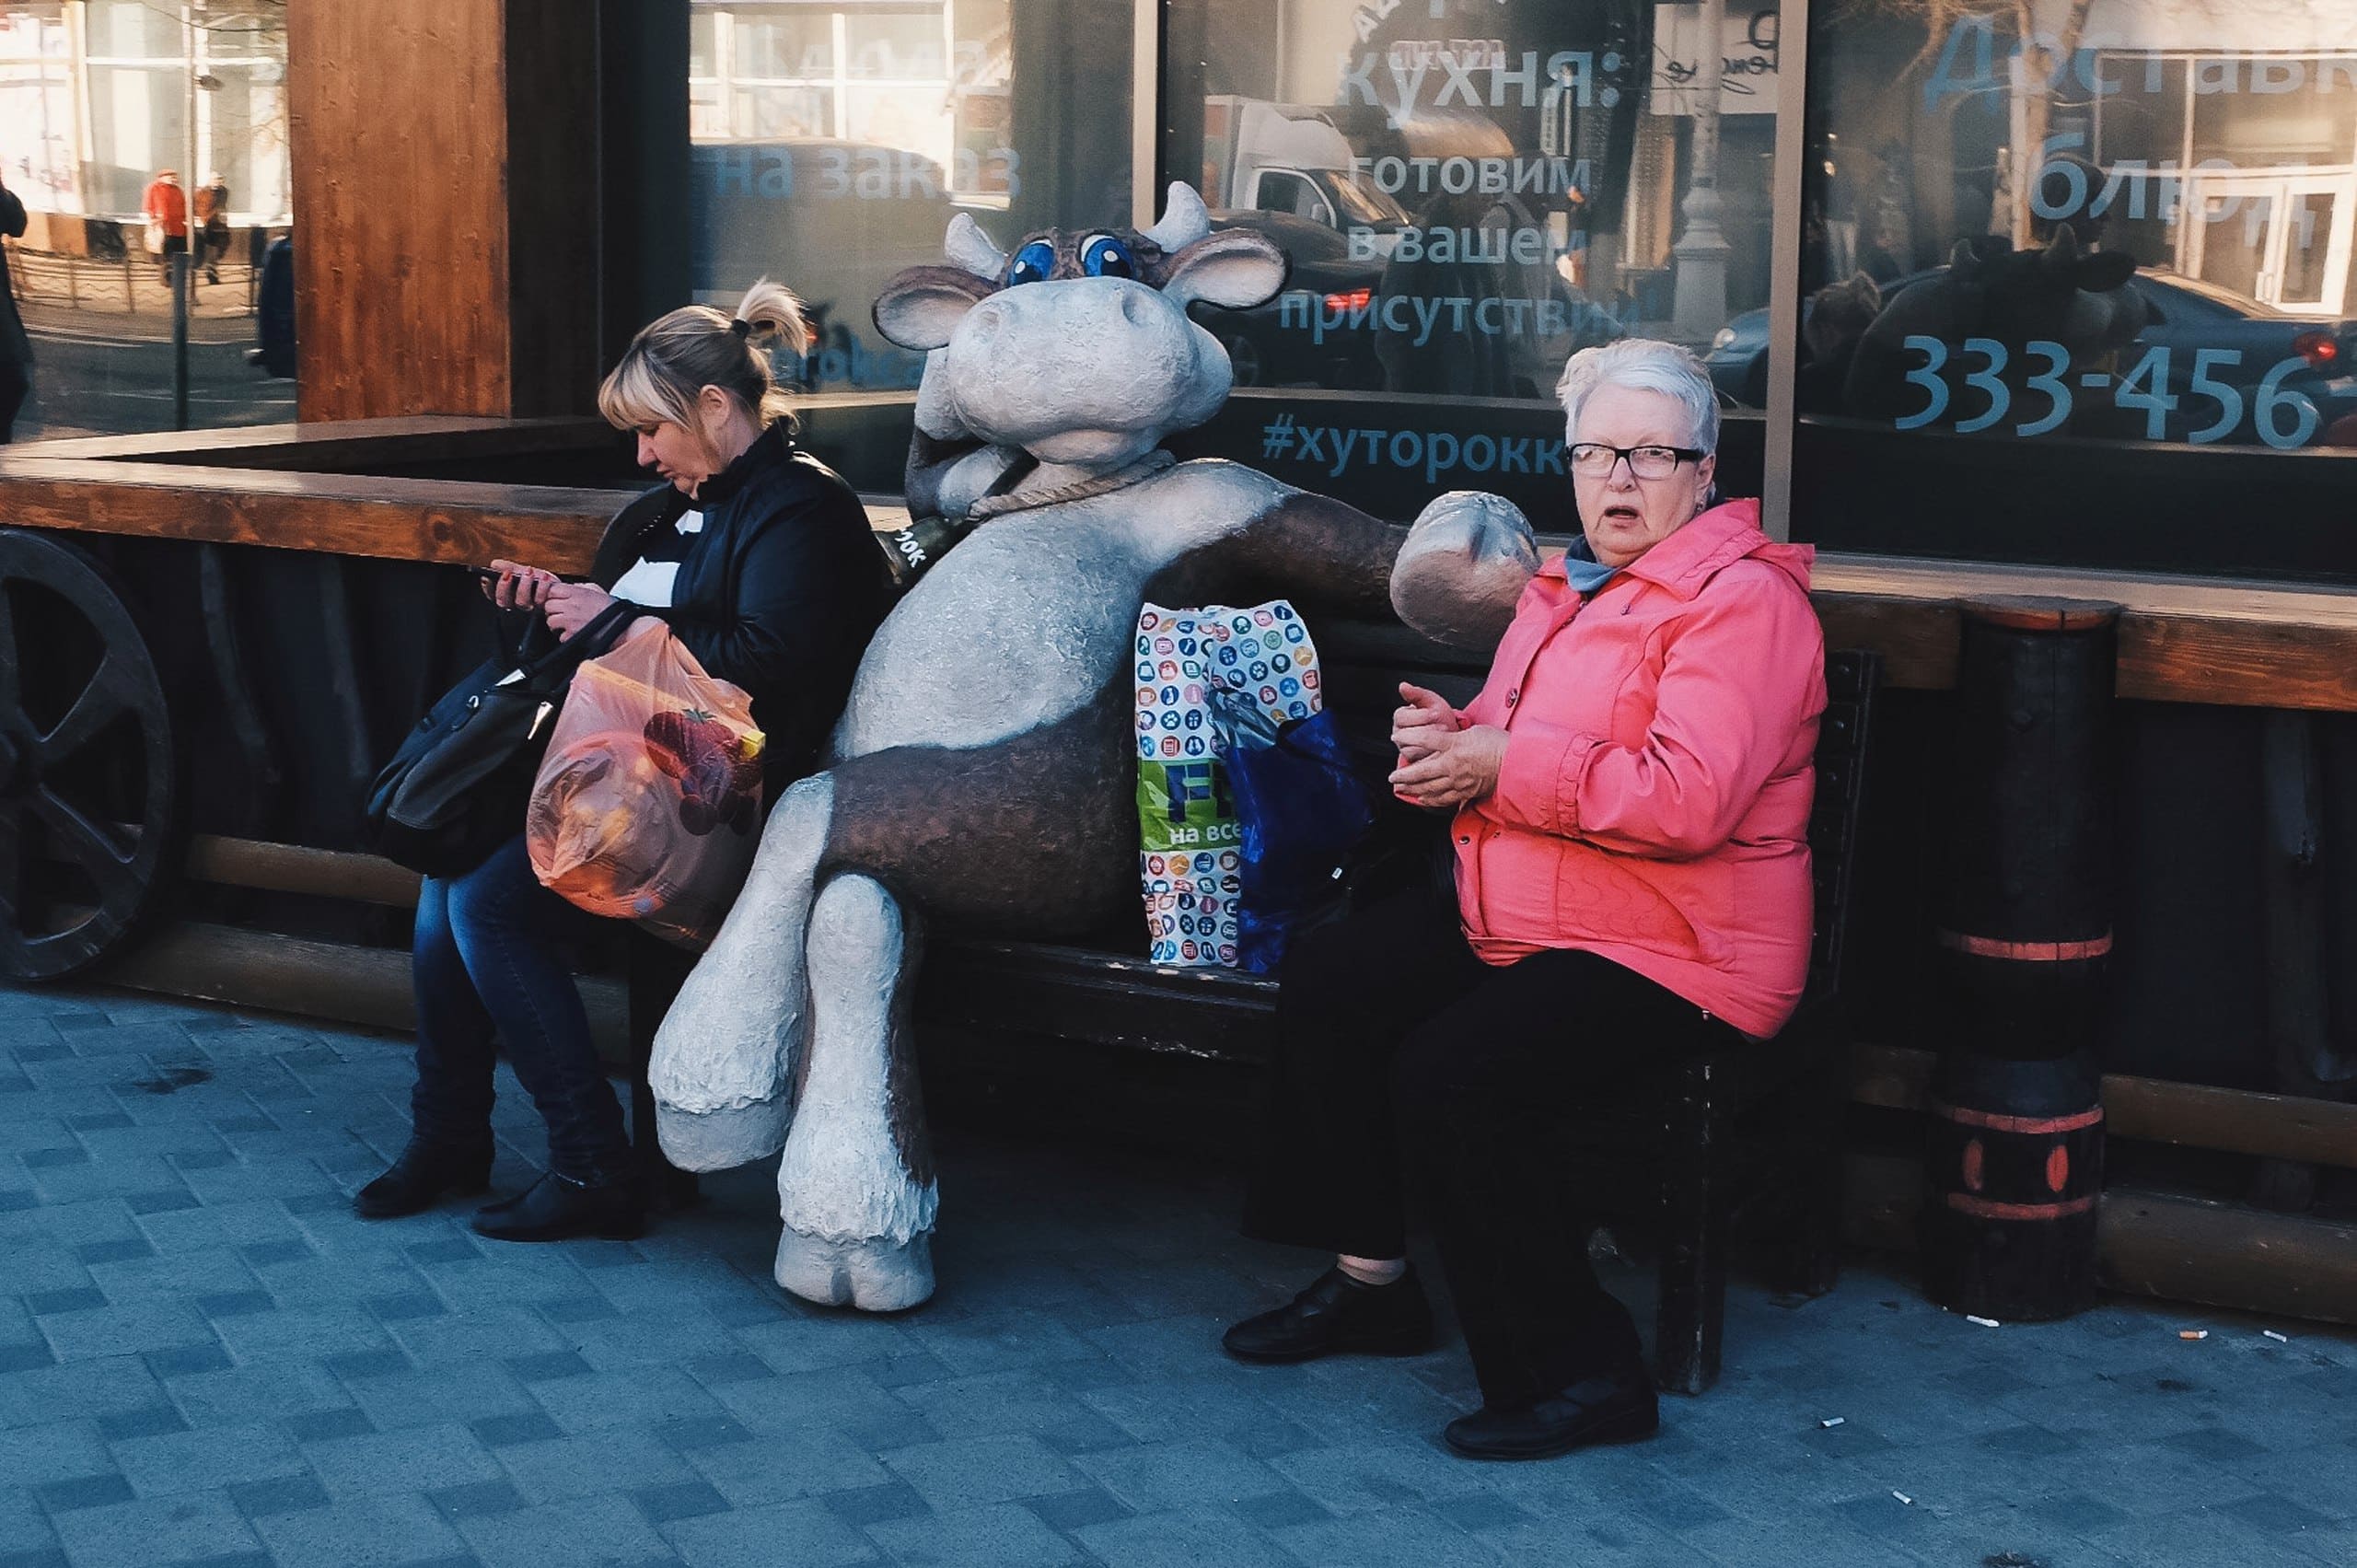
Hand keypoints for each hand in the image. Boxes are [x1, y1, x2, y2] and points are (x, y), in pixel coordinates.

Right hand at [482, 559, 557, 611]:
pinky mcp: (544, 611)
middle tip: (509, 573)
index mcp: (510, 597)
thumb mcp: (527, 574)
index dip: (488, 588)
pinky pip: (540, 602)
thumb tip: (495, 564)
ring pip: (521, 603)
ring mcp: (530, 610)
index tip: (487, 577)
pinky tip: (544, 577)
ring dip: (524, 585)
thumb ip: (512, 568)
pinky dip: (542, 588)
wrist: (566, 592)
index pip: (493, 595)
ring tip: (530, 571)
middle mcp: (517, 607)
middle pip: (503, 602)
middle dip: (504, 587)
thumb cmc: (544, 584)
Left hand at [541, 581, 616, 641]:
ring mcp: (571, 620)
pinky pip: (560, 636)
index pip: (552, 590)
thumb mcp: (598, 591)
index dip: (552, 595)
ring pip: (550, 621)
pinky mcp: (573, 634)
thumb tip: (572, 586)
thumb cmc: (614, 610)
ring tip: (566, 625)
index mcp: (578, 593)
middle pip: (548, 605)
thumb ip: (583, 587)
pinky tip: (574, 634)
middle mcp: (572, 605)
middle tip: (561, 614)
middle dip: (553, 610)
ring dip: (556, 624)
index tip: (557, 600)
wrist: (624, 627)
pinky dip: (565, 637)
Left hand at [1390, 722, 1506, 810]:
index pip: (1424, 740)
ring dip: (1411, 788)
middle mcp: (1452, 764)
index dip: (1407, 738)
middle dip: (1403, 774)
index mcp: (1454, 745)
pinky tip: (1422, 799)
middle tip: (1391, 776)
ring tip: (1400, 788)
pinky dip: (1430, 800)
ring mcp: (1458, 781)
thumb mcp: (1474, 731)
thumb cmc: (1499, 744)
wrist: (1516, 764)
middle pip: (1420, 770)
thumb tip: (1442, 740)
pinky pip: (1443, 799)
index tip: (1396, 738)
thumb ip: (1454, 736)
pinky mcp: (1465, 792)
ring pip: (1428, 787)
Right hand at [1391, 681, 1458, 764]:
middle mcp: (1399, 734)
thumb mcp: (1429, 700)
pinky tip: (1442, 749)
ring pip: (1411, 750)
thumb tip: (1402, 686)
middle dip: (1426, 730)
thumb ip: (1416, 694)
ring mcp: (1405, 749)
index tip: (1434, 713)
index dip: (1419, 715)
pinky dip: (1432, 756)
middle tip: (1442, 725)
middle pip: (1404, 735)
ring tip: (1445, 737)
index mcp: (1400, 718)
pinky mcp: (1414, 762)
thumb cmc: (1437, 715)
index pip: (1401, 717)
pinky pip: (1419, 762)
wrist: (1448, 732)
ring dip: (1429, 744)